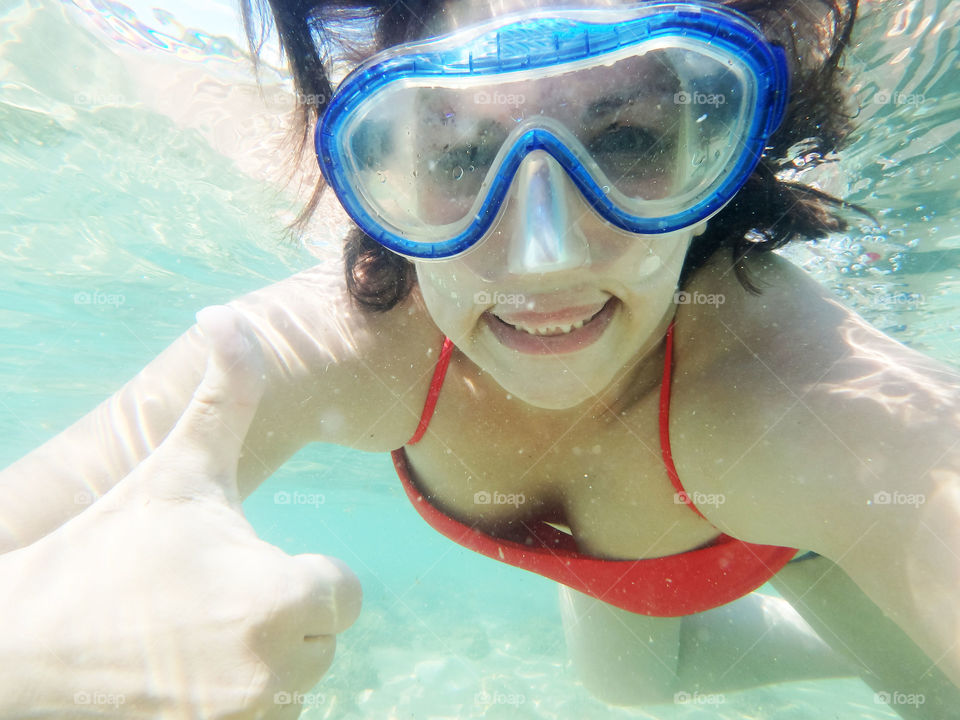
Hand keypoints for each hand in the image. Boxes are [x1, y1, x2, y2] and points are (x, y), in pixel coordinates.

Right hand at [2, 306, 360, 718]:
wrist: (25, 639)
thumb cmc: (112, 546)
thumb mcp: (179, 467)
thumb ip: (226, 393)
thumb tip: (229, 315)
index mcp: (279, 598)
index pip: (346, 592)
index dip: (303, 571)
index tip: (250, 558)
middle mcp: (273, 672)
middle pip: (324, 636)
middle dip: (288, 610)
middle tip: (219, 590)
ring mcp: (243, 718)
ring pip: (299, 679)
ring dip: (269, 654)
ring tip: (203, 627)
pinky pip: (268, 716)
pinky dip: (246, 694)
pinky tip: (194, 664)